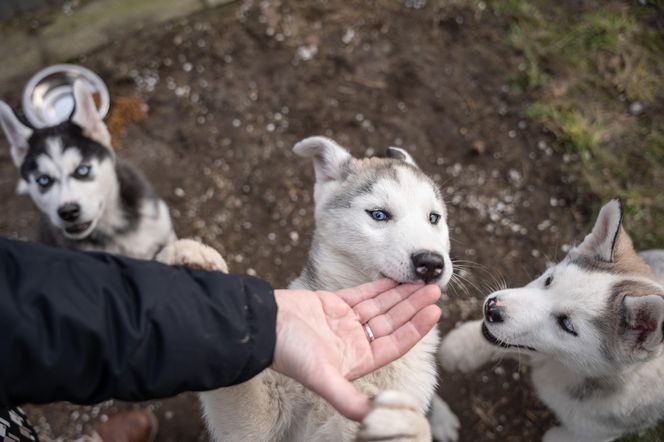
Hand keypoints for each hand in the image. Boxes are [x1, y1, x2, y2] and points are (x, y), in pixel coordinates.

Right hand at [271, 279, 440, 420]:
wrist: (262, 326)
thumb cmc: (289, 353)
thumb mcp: (322, 378)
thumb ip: (348, 399)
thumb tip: (374, 416)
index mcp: (356, 361)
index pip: (395, 344)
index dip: (416, 328)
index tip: (435, 312)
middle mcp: (353, 342)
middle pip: (391, 322)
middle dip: (413, 307)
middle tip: (435, 290)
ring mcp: (344, 322)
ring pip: (380, 306)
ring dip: (401, 295)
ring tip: (422, 282)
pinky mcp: (332, 303)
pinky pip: (362, 294)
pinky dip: (379, 287)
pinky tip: (395, 280)